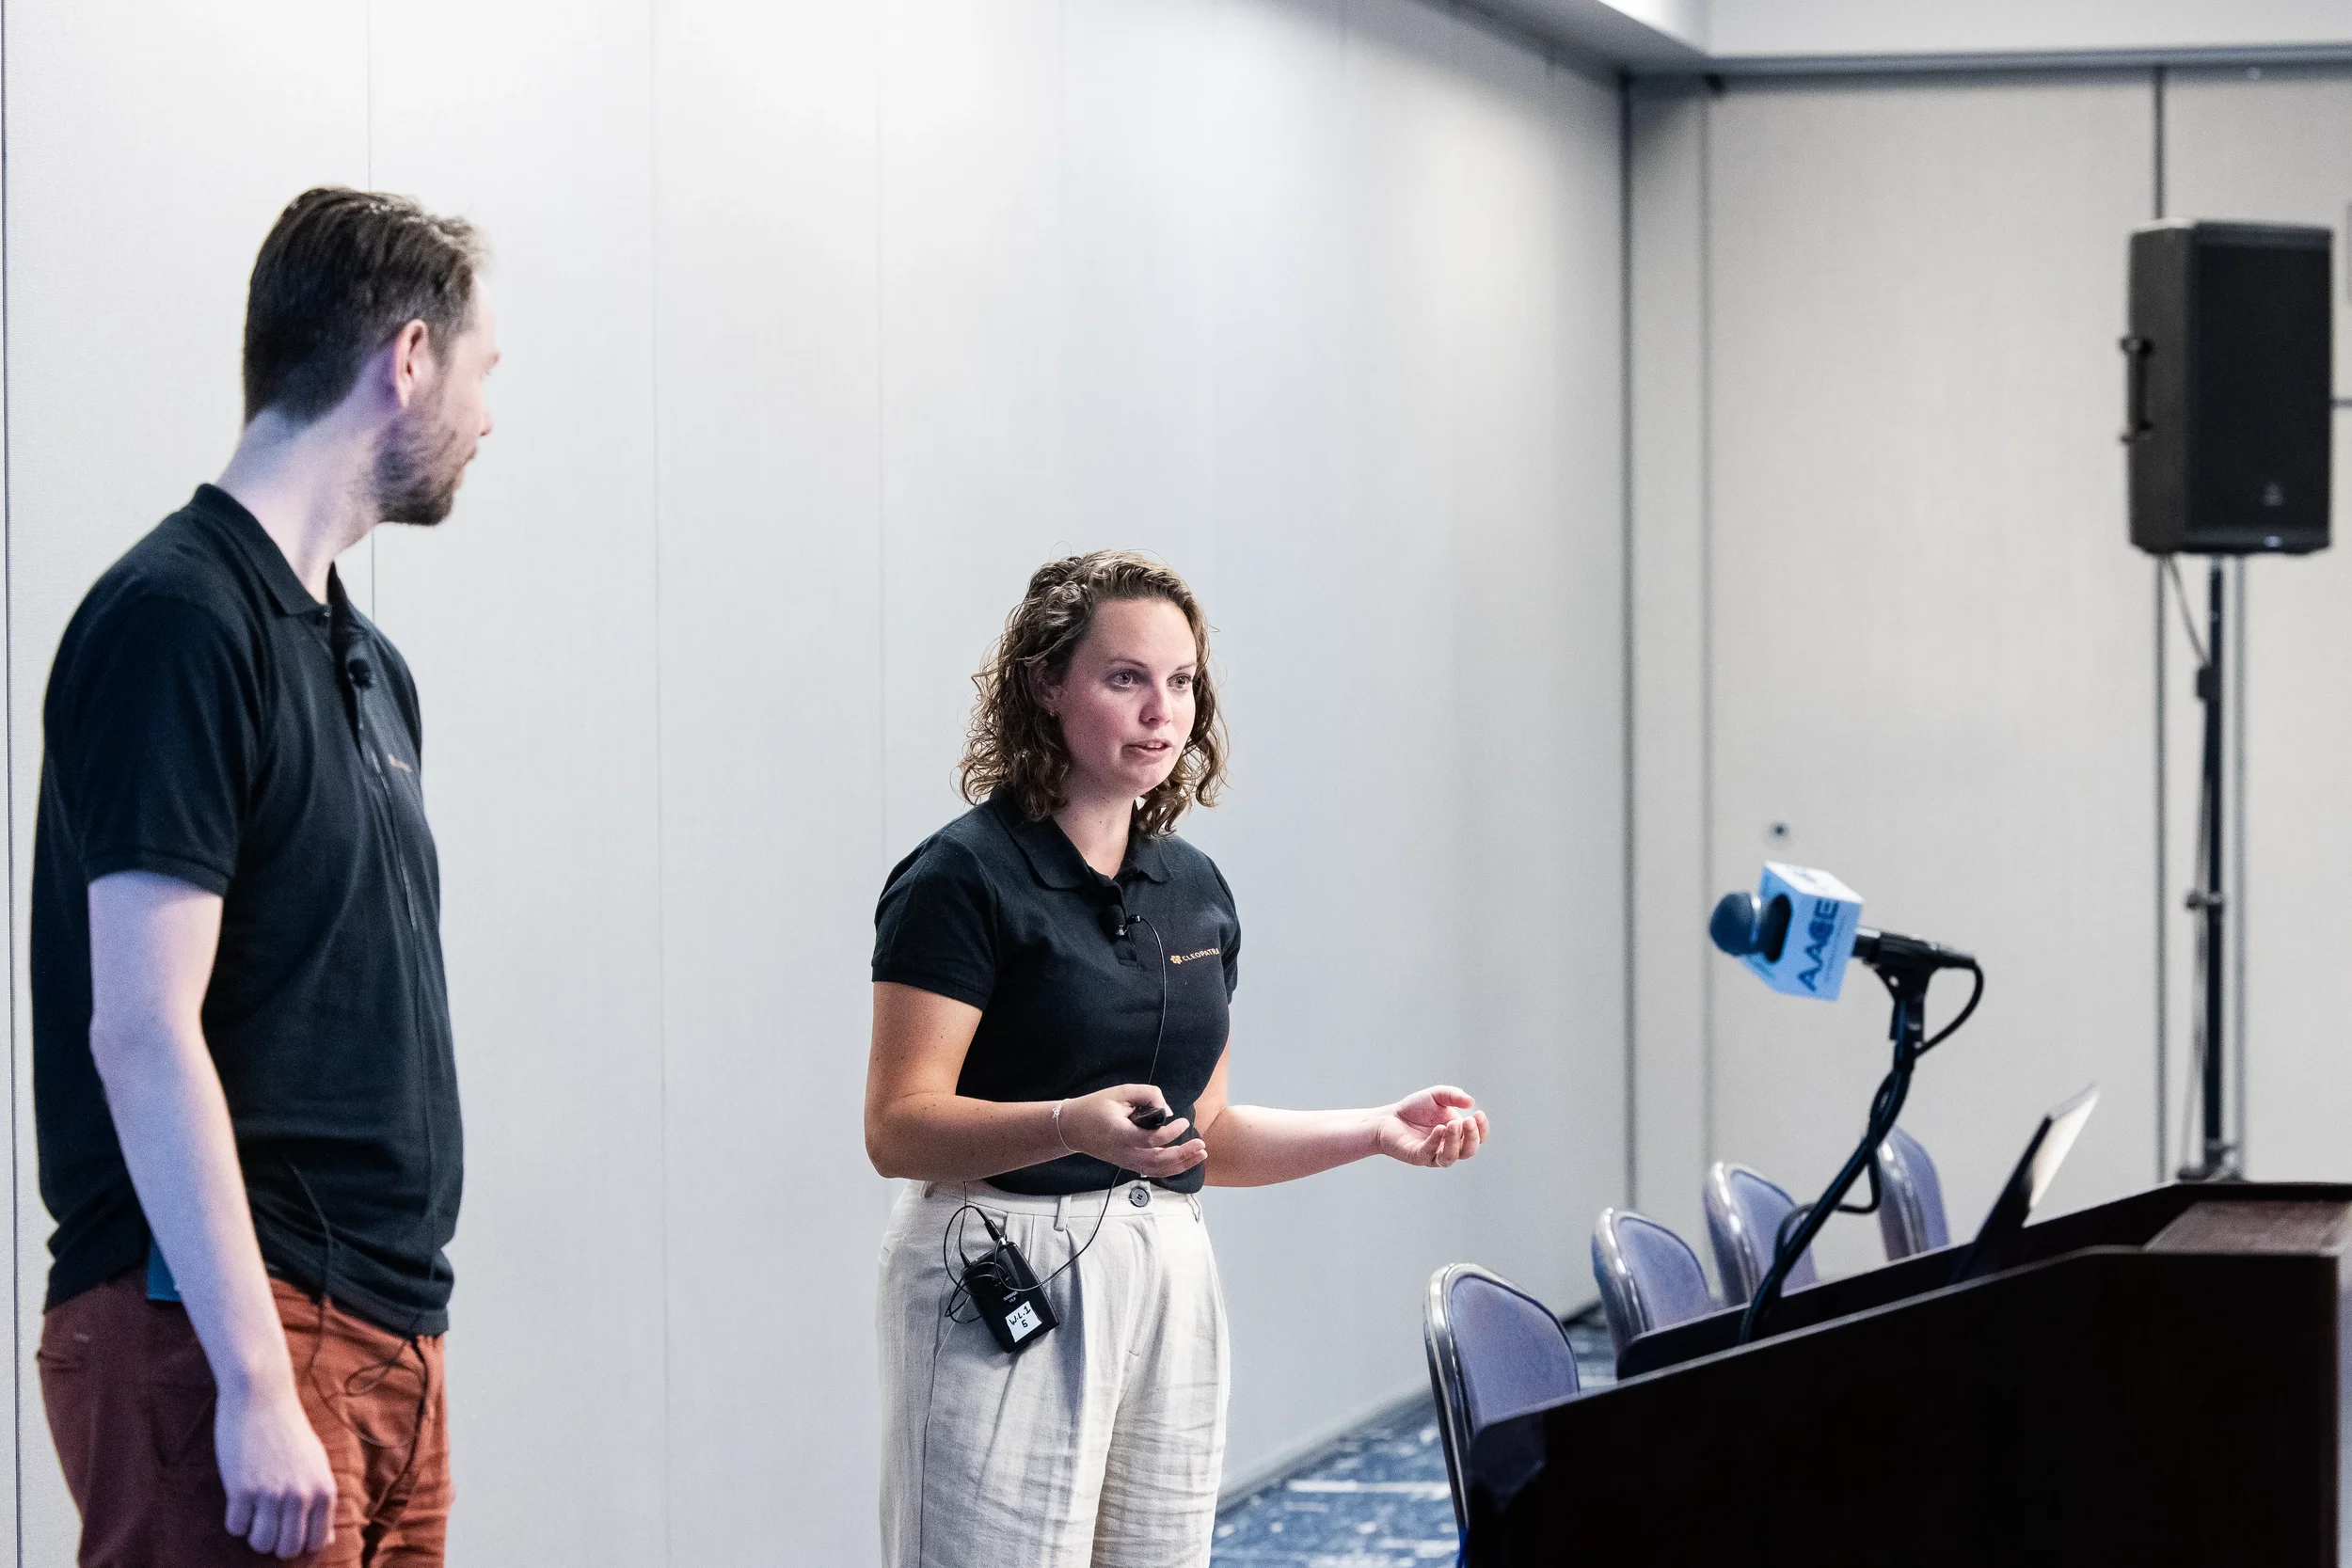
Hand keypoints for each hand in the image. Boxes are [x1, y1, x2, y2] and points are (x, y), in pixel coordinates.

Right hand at [216, 1378, 335, 1557]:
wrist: (261, 1397)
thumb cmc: (288, 1431)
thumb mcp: (315, 1464)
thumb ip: (320, 1502)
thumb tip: (325, 1542)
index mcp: (324, 1489)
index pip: (317, 1542)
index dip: (302, 1549)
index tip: (289, 1543)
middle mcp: (302, 1494)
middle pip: (287, 1549)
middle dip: (275, 1544)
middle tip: (267, 1524)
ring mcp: (271, 1493)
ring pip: (261, 1543)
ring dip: (254, 1533)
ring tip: (253, 1512)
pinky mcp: (241, 1489)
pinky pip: (236, 1527)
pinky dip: (235, 1519)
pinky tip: (238, 1499)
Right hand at [1060, 1084, 1209, 1179]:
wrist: (1072, 1128)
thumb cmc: (1095, 1107)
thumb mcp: (1120, 1092)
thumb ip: (1147, 1095)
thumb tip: (1168, 1112)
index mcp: (1120, 1134)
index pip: (1151, 1140)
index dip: (1171, 1132)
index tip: (1183, 1120)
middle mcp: (1124, 1152)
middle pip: (1158, 1162)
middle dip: (1183, 1155)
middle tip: (1201, 1144)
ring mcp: (1126, 1161)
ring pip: (1158, 1170)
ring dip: (1182, 1164)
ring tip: (1200, 1154)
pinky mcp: (1128, 1163)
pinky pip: (1152, 1170)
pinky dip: (1171, 1168)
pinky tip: (1186, 1160)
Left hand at [1374, 1086, 1487, 1168]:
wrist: (1389, 1117)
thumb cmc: (1415, 1109)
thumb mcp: (1437, 1096)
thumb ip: (1453, 1096)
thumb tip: (1471, 1102)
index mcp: (1458, 1134)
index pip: (1478, 1138)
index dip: (1482, 1129)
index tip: (1478, 1114)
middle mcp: (1449, 1147)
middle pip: (1469, 1151)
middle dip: (1471, 1137)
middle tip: (1467, 1120)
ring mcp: (1434, 1154)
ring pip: (1451, 1157)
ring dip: (1455, 1142)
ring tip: (1452, 1125)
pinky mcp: (1418, 1156)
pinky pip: (1430, 1154)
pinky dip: (1436, 1142)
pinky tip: (1438, 1129)